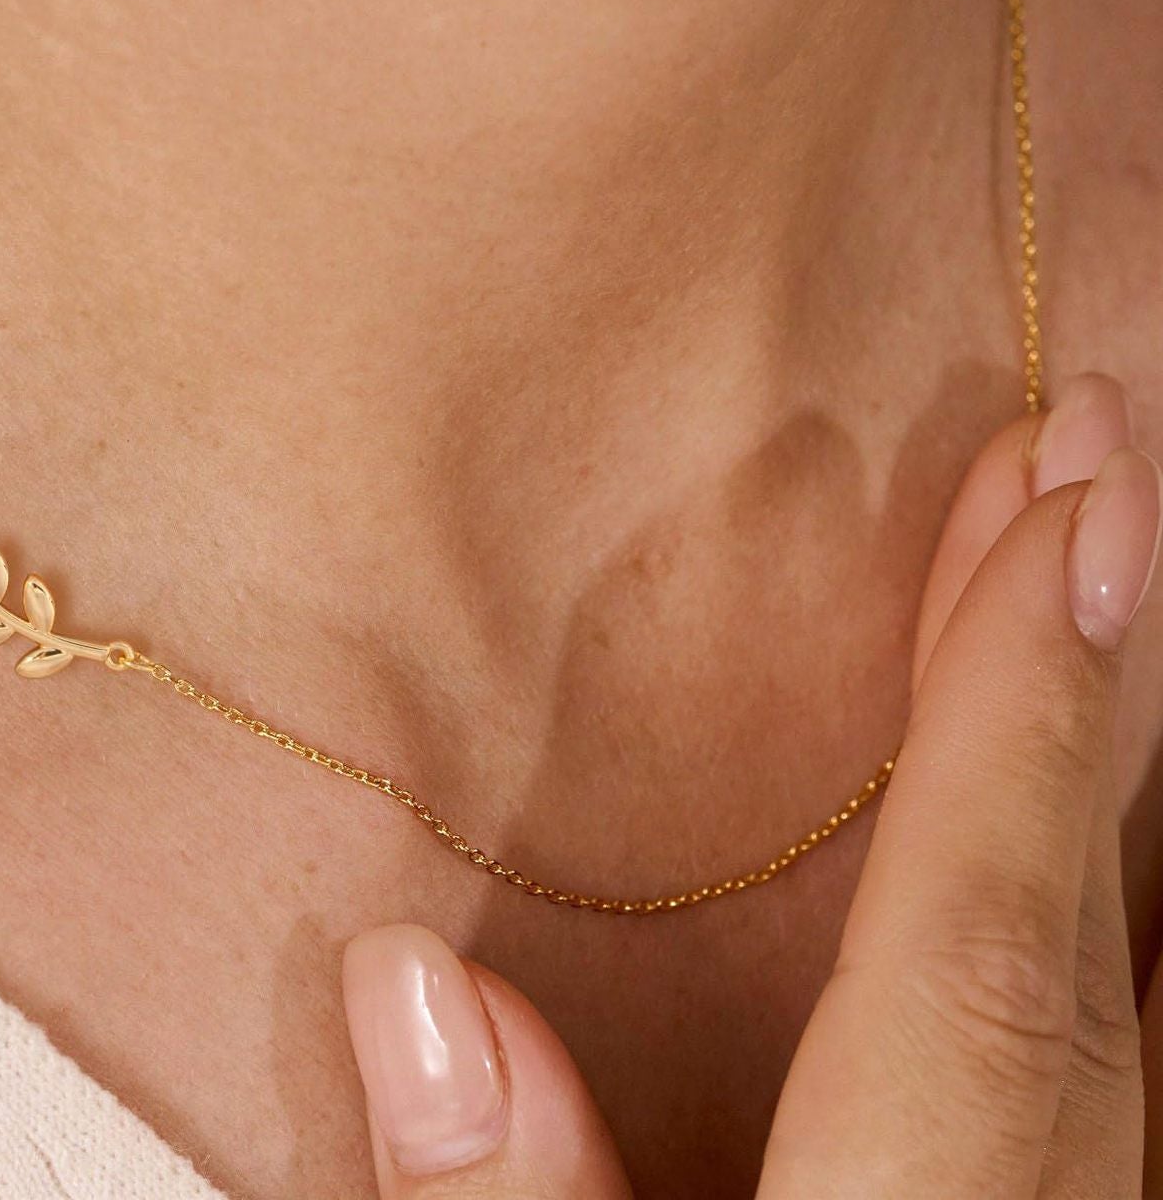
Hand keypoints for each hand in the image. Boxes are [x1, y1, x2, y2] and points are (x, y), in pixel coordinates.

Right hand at [340, 373, 1162, 1197]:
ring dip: (1088, 760)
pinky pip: (1108, 1044)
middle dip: (1066, 673)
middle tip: (1087, 453)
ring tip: (1074, 573)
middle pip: (1065, 930)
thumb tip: (406, 974)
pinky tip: (1065, 834)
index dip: (1013, 713)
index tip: (1059, 498)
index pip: (974, 952)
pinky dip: (1088, 893)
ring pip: (1119, 983)